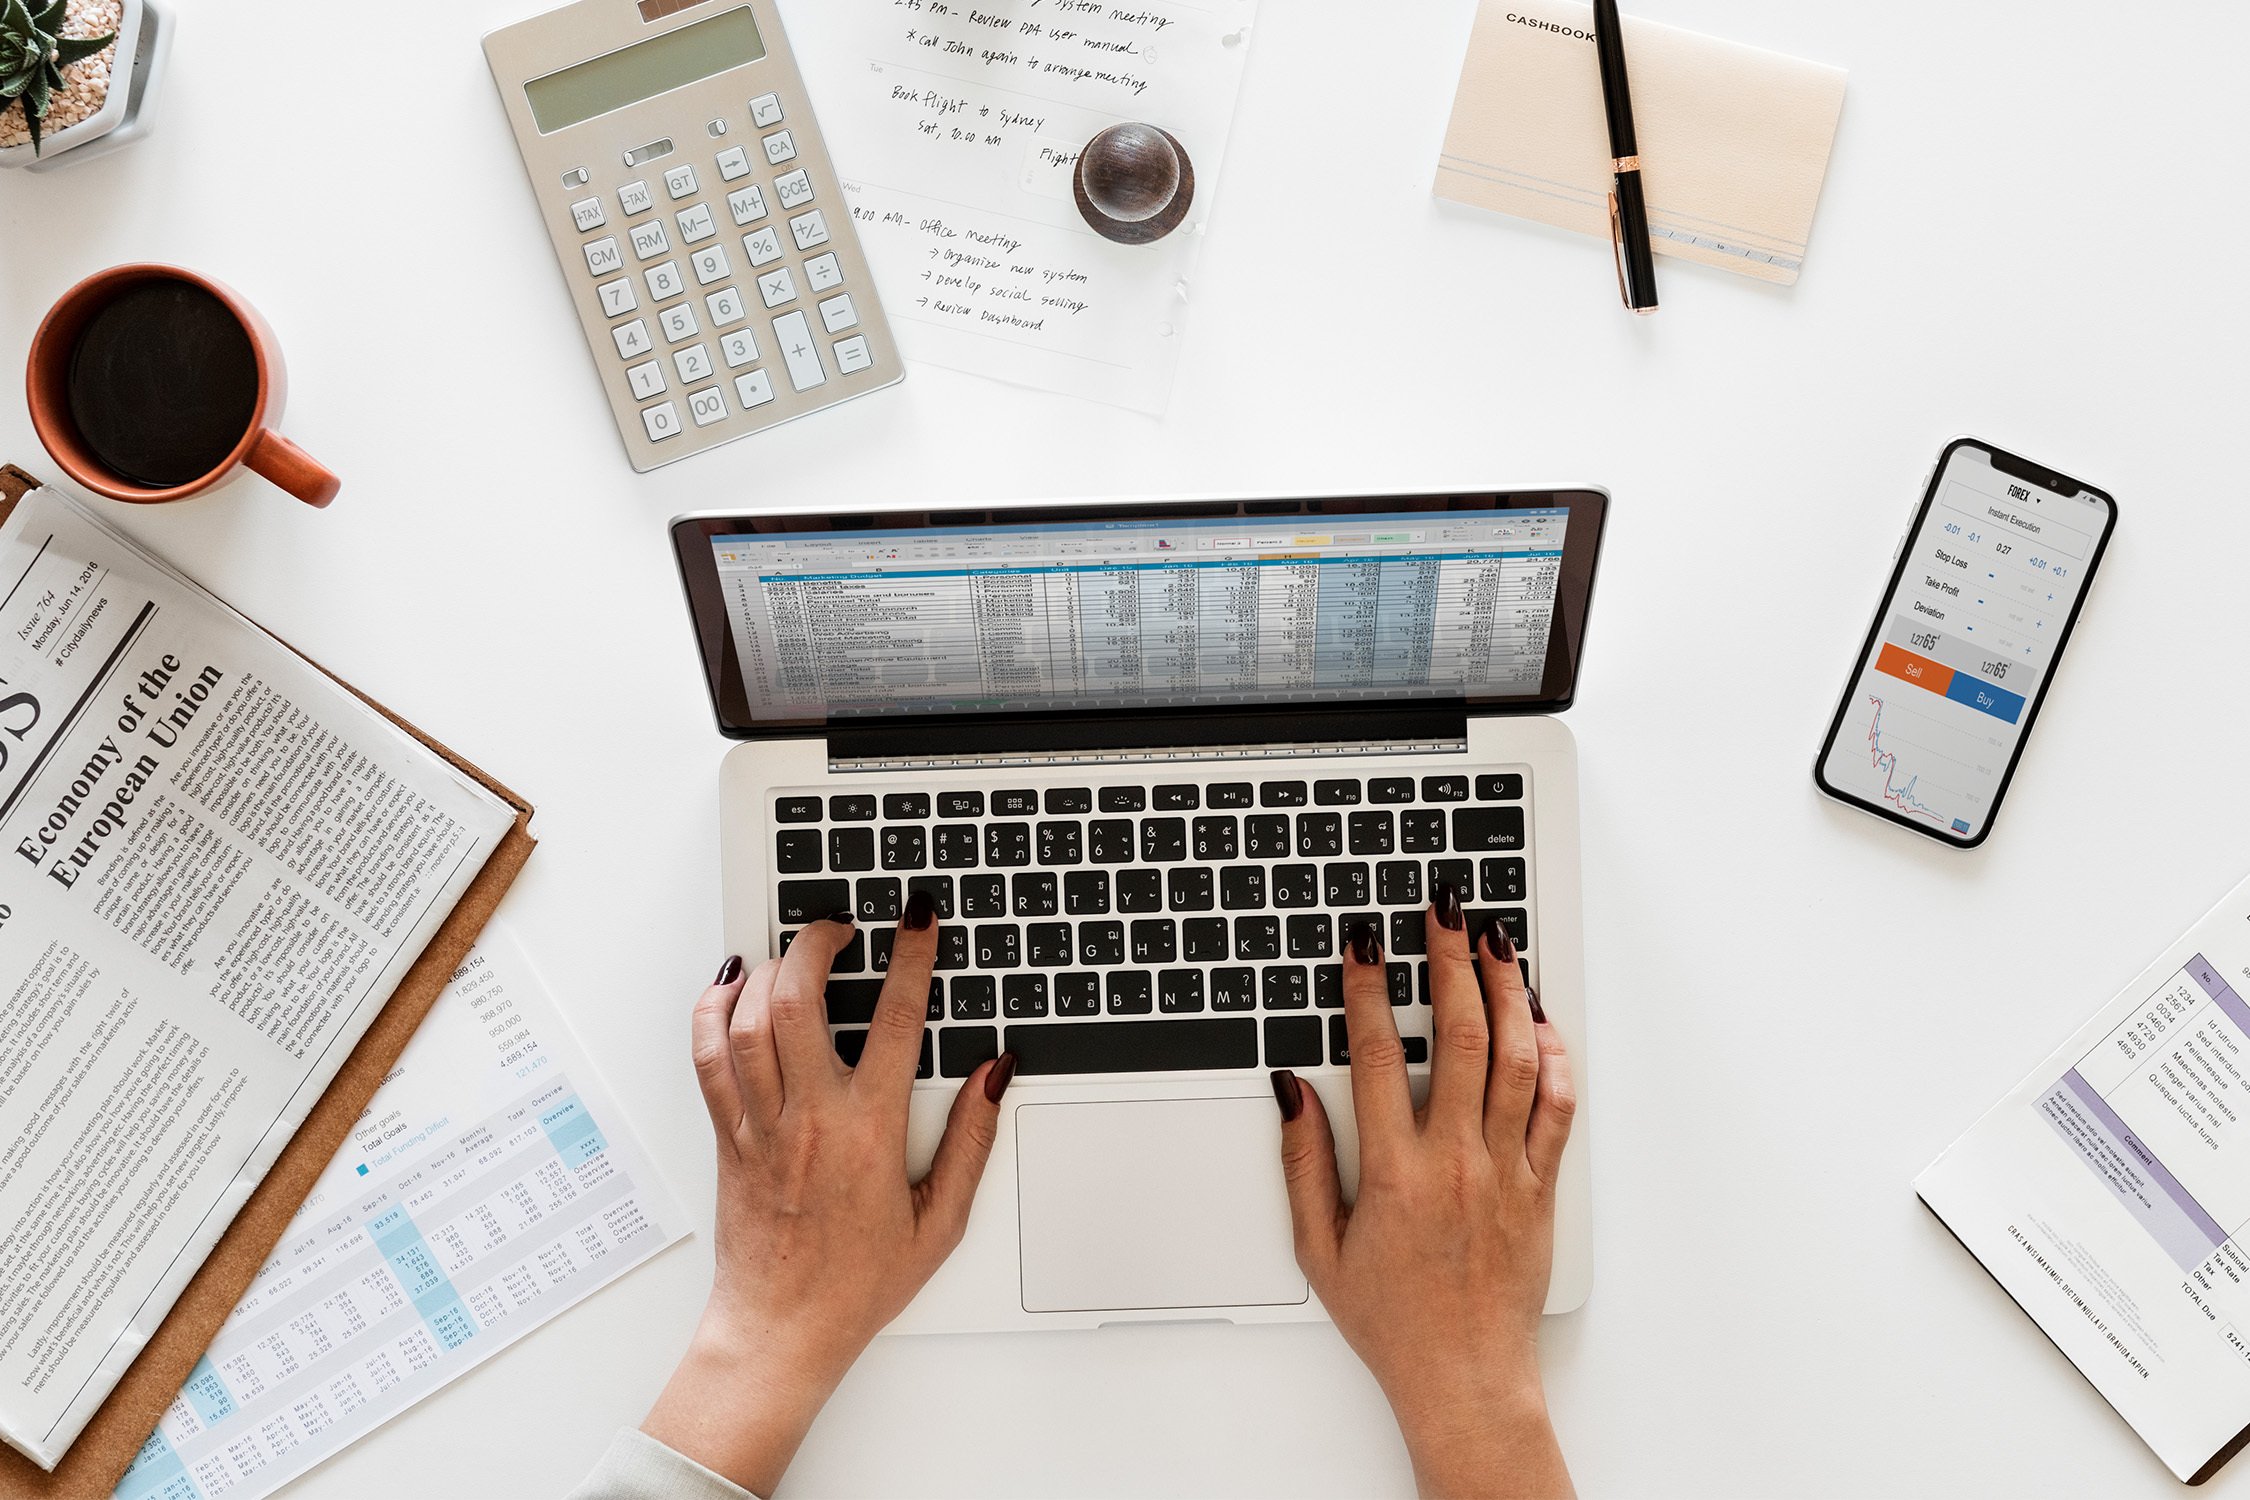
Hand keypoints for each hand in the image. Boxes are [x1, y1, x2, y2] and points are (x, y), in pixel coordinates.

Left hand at [642, 897, 1012, 1495]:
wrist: (782, 1330)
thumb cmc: (858, 1284)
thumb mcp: (941, 1220)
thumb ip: (972, 1141)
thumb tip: (994, 1076)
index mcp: (868, 1132)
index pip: (894, 1020)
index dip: (910, 958)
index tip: (917, 920)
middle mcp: (809, 1118)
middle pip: (798, 1000)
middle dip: (817, 944)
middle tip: (840, 927)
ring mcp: (761, 1125)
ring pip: (748, 1021)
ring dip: (767, 971)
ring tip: (793, 952)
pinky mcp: (729, 1137)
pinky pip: (708, 1058)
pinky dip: (712, 1012)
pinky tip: (730, 989)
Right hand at [1274, 887, 1575, 1499]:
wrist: (1466, 1376)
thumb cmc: (1392, 1320)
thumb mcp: (1319, 1248)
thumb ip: (1304, 1163)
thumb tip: (1292, 1091)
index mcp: (1396, 1173)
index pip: (1377, 1055)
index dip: (1367, 989)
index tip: (1365, 945)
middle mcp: (1457, 1162)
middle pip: (1460, 1036)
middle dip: (1450, 962)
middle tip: (1444, 913)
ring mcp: (1507, 1170)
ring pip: (1517, 1058)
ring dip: (1507, 991)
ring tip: (1496, 943)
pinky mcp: (1542, 1186)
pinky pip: (1556, 1106)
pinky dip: (1553, 1055)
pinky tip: (1541, 1018)